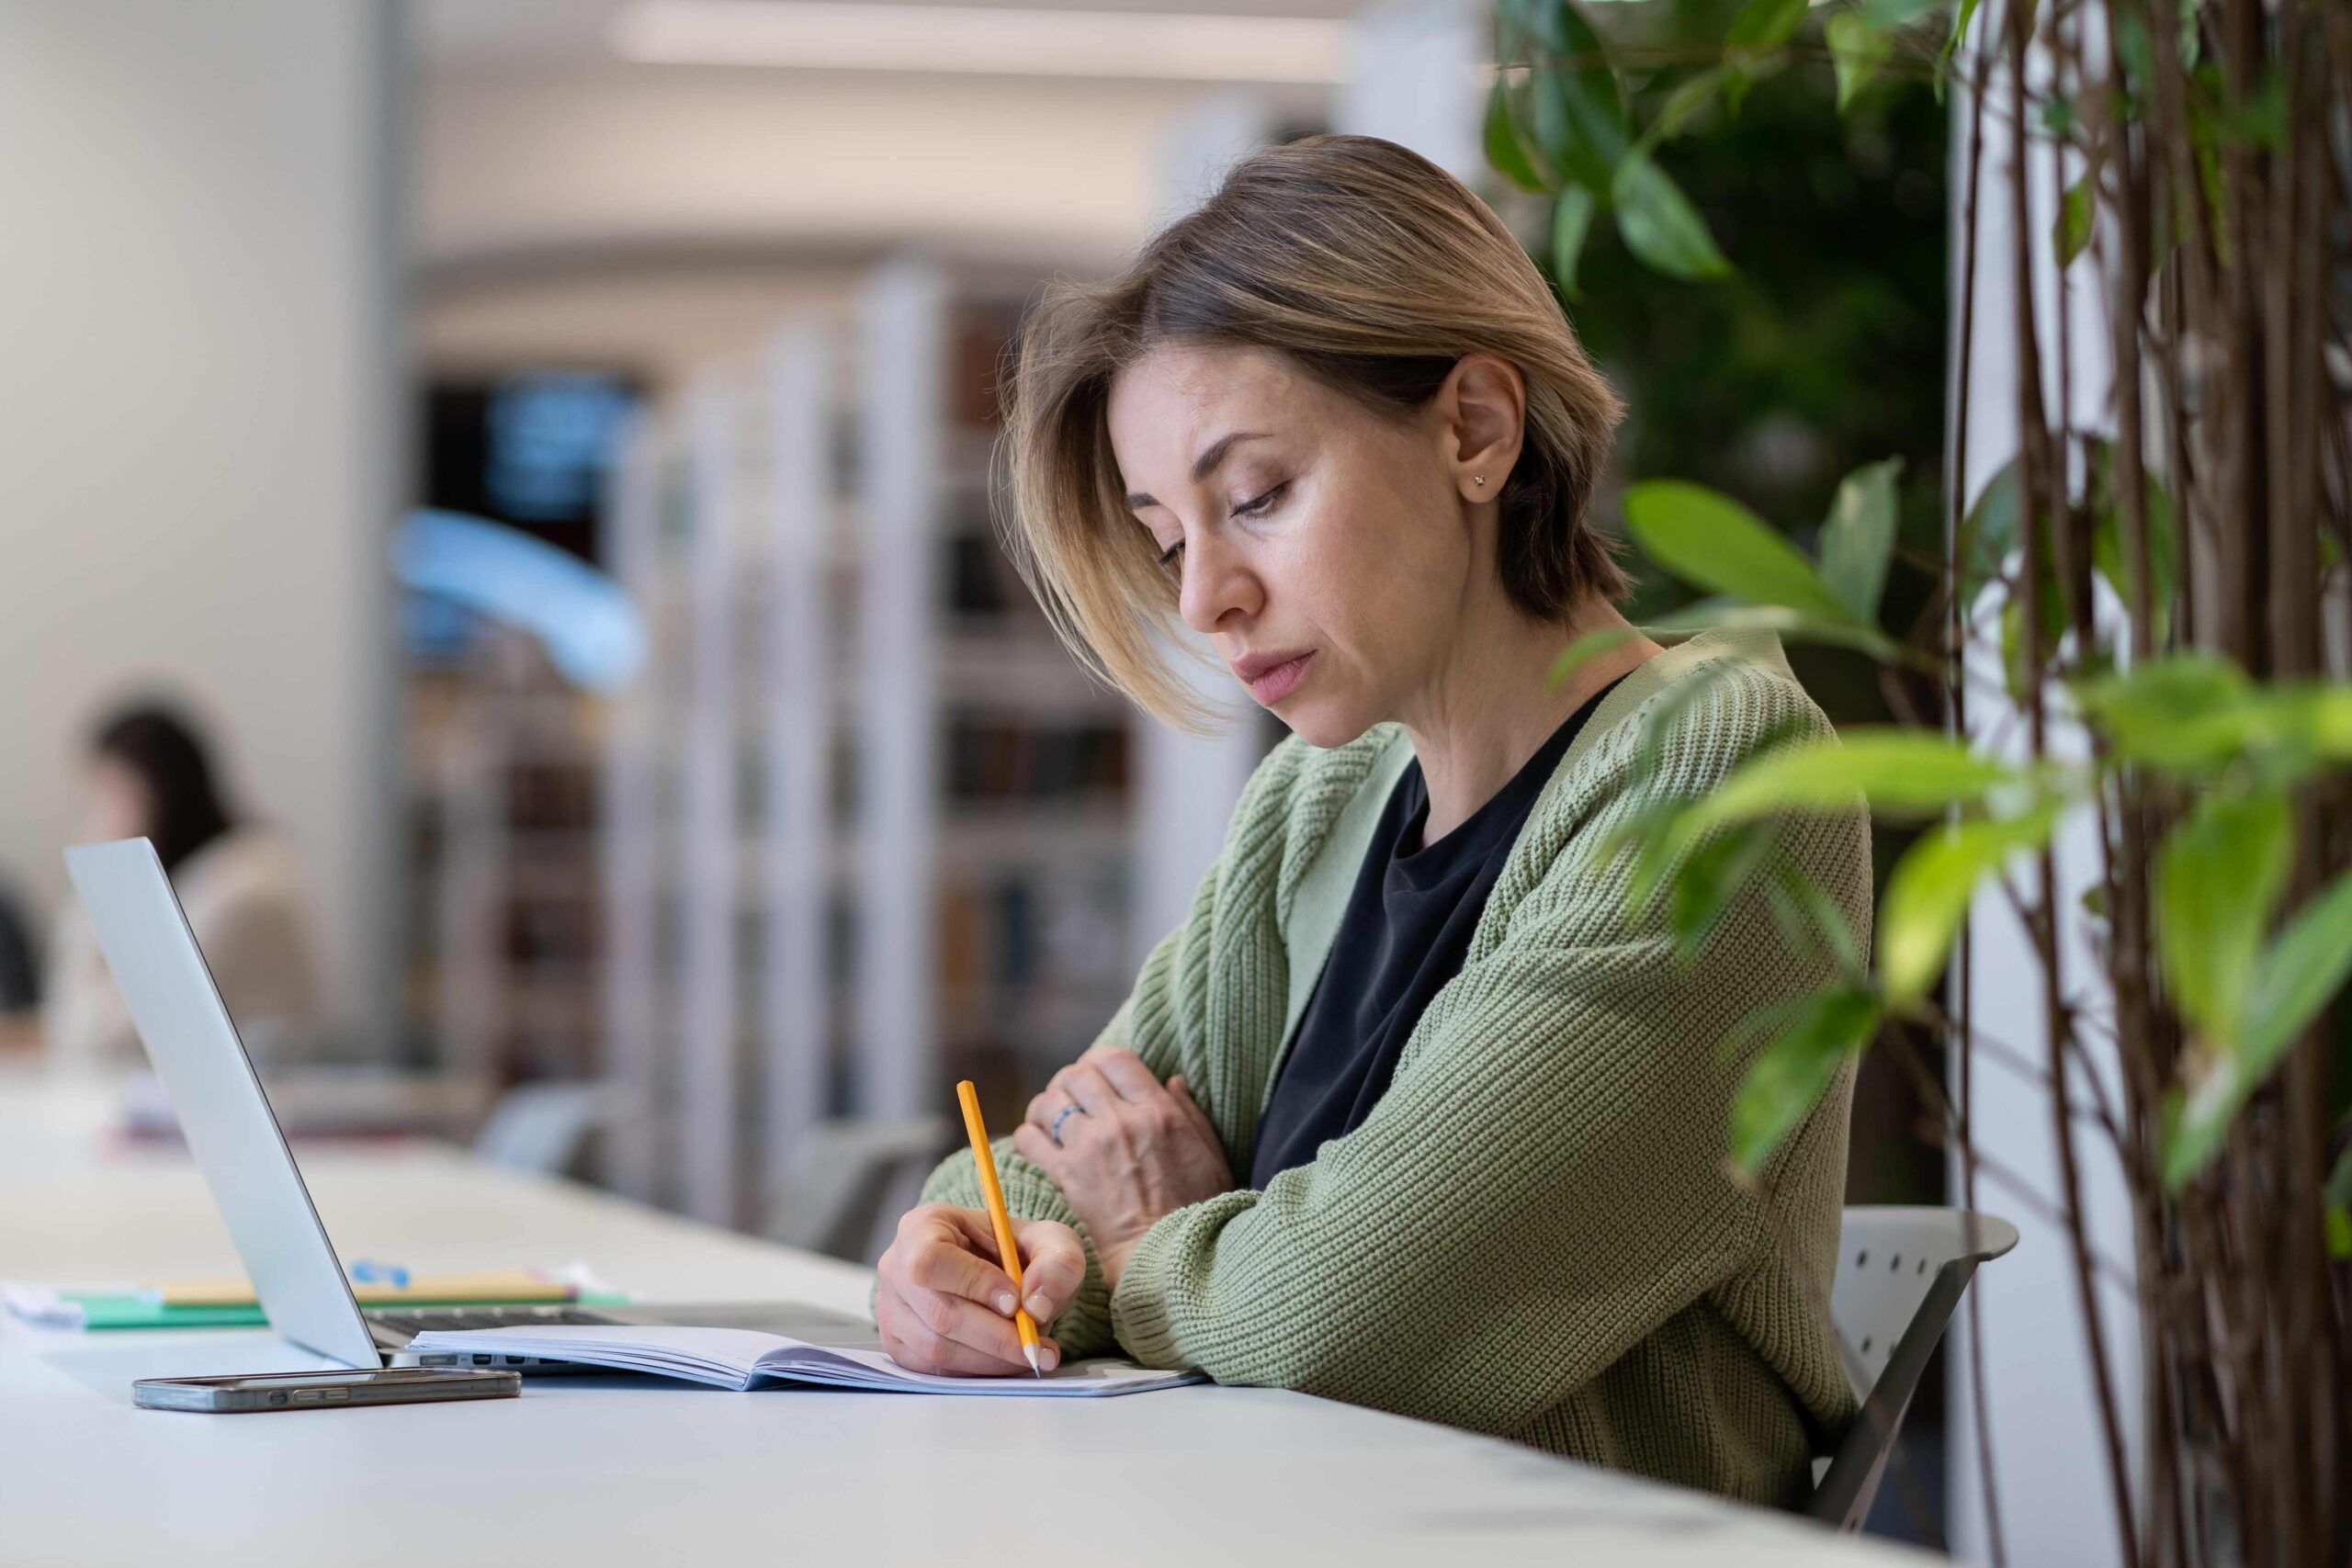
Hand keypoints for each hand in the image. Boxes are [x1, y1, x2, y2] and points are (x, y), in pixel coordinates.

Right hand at [874, 1204, 1085, 1375]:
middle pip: (937, 1313)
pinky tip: (1005, 1360)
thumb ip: (1057, 1263)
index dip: (974, 1285)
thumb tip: (1036, 1305)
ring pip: (936, 1348)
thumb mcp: (1052, 1241)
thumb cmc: (1017, 1251)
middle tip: (1038, 1346)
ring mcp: (891, 1309)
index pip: (932, 1261)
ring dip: (990, 1359)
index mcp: (923, 1226)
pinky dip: (976, 1371)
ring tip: (1030, 1353)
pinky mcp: (899, 1344)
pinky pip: (933, 1370)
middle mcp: (896, 1267)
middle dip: (995, 1336)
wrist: (1001, 1273)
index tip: (1016, 1303)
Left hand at [1012, 1047, 1233, 1290]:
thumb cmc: (1199, 1207)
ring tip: (1049, 1120)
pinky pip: (1031, 1139)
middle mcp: (1121, 1120)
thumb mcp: (1210, 1153)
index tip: (1096, 1076)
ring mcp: (1091, 1147)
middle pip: (1076, 1074)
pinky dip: (1028, 1136)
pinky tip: (1037, 1145)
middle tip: (1069, 1099)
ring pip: (1049, 1101)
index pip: (1114, 1059)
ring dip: (1045, 1107)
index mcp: (1158, 1110)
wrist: (1171, 1254)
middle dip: (1068, 1082)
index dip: (1098, 1062)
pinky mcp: (1068, 1176)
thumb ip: (1190, 1112)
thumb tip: (1173, 1080)